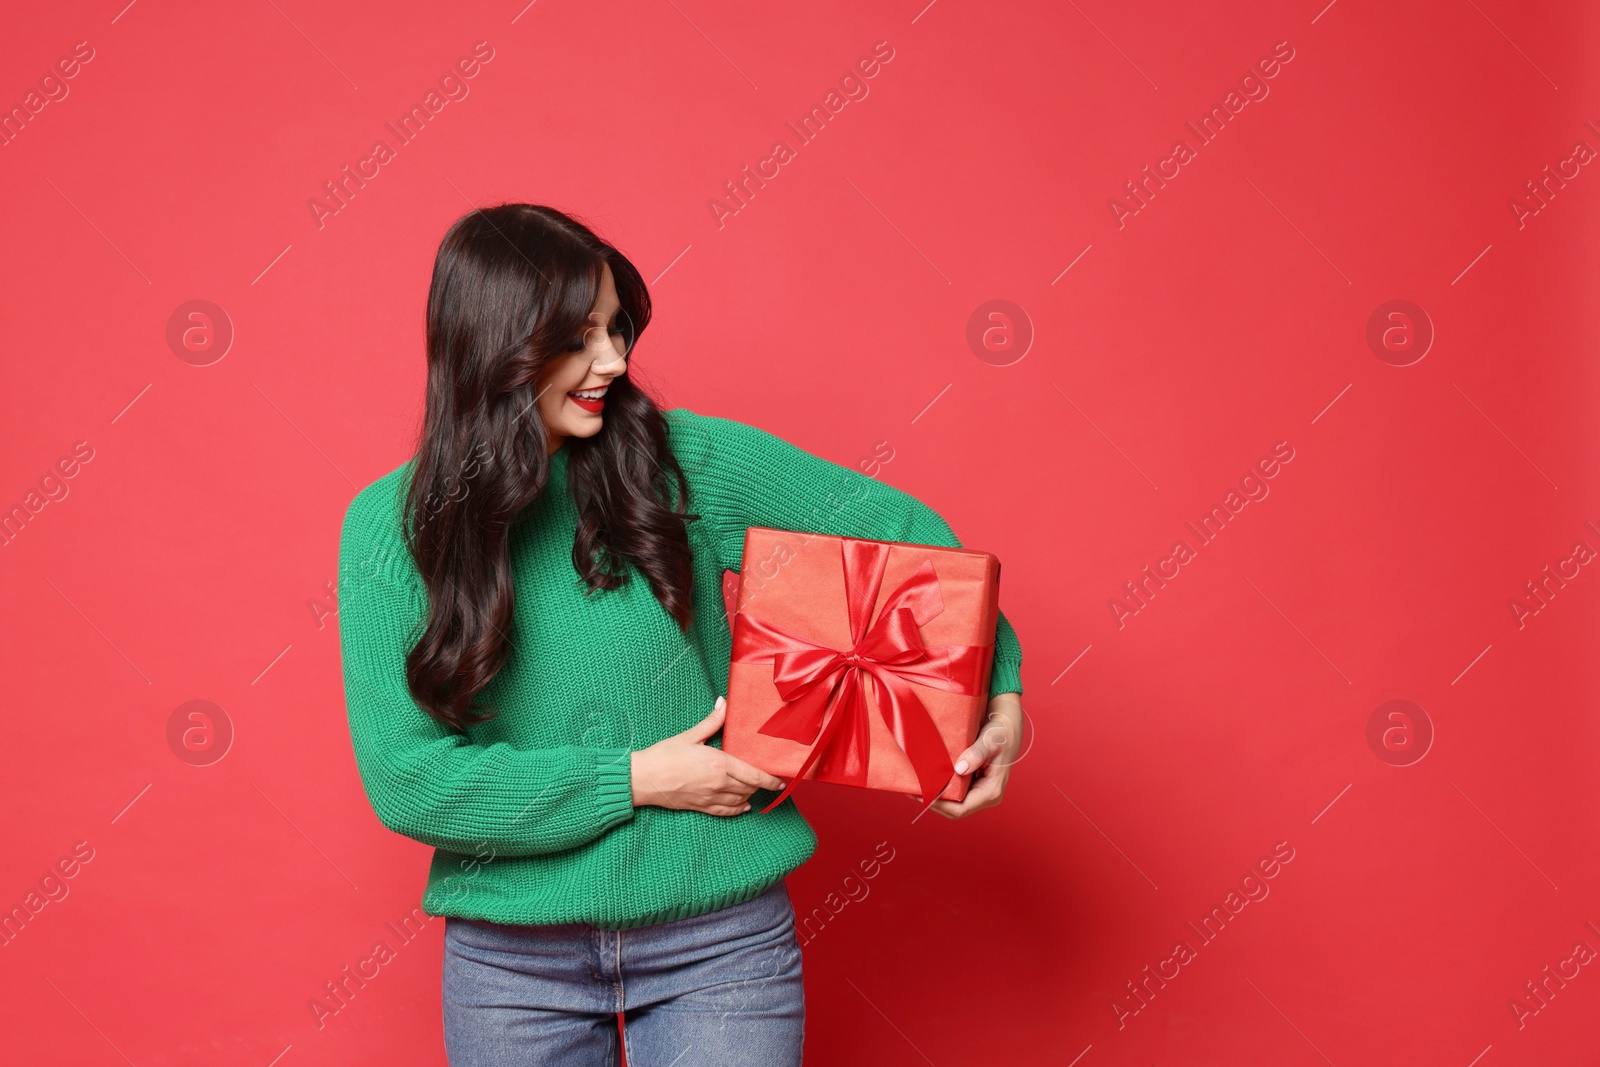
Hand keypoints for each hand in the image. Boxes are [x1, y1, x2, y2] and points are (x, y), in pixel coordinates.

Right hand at [630, 696, 785, 815]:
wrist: (643, 779)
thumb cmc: (664, 755)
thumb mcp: (690, 735)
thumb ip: (712, 721)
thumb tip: (724, 703)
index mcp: (720, 763)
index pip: (754, 775)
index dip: (770, 780)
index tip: (780, 782)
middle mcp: (719, 783)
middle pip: (749, 788)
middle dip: (761, 785)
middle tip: (769, 781)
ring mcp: (711, 797)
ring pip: (740, 800)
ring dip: (750, 795)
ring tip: (755, 789)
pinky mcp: (701, 807)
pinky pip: (726, 811)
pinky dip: (738, 809)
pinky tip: (743, 806)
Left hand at [925, 693, 1023, 819]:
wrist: (1006, 724)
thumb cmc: (1001, 732)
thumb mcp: (990, 741)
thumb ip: (976, 754)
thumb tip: (960, 769)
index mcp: (991, 791)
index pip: (961, 808)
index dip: (940, 805)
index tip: (922, 794)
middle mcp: (985, 795)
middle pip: (954, 809)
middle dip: (933, 802)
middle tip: (911, 790)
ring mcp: (978, 791)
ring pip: (952, 802)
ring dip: (934, 795)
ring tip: (915, 784)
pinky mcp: (972, 783)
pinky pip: (954, 791)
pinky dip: (940, 787)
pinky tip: (926, 778)